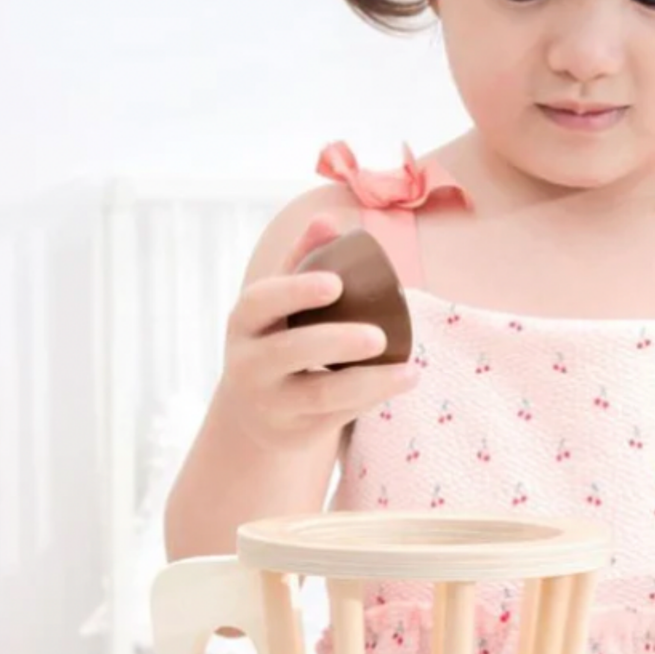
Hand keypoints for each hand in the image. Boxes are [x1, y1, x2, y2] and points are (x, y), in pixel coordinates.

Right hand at [218, 215, 417, 452]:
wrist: (254, 411)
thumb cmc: (276, 338)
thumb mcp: (278, 302)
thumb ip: (301, 260)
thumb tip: (329, 221)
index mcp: (245, 322)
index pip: (261, 301)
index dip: (295, 291)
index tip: (335, 283)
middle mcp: (250, 364)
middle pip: (290, 352)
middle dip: (335, 342)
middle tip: (378, 336)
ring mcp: (272, 402)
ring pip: (320, 395)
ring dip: (367, 383)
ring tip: (409, 370)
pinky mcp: (296, 431)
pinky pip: (338, 416)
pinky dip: (373, 398)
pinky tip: (404, 380)